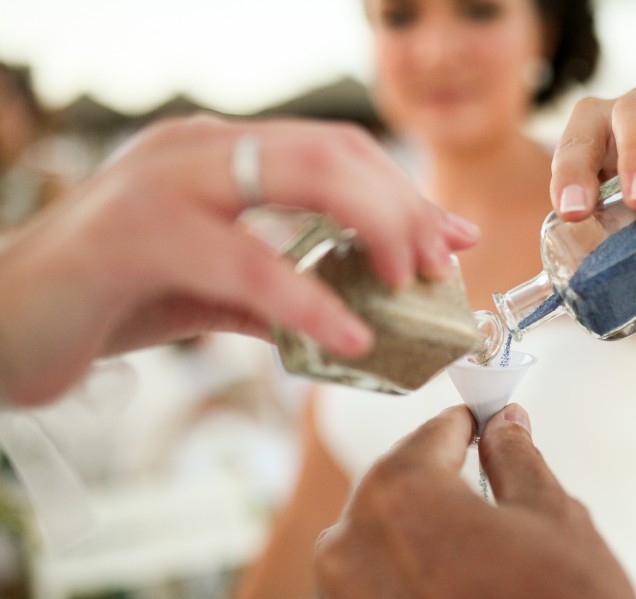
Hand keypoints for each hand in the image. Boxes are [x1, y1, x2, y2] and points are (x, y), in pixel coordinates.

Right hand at [0, 115, 478, 405]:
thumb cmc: (105, 301)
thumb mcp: (211, 292)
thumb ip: (280, 295)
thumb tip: (356, 318)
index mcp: (216, 154)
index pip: (333, 152)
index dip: (402, 192)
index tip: (451, 237)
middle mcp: (194, 149)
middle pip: (332, 152)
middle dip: (401, 206)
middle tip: (441, 263)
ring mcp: (163, 181)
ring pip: (300, 179)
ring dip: (374, 229)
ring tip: (411, 285)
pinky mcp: (135, 234)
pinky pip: (244, 261)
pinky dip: (307, 298)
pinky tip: (347, 334)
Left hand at [314, 404, 635, 598]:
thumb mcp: (556, 517)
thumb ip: (515, 458)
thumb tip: (503, 426)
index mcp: (398, 496)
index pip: (430, 436)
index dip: (465, 426)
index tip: (484, 424)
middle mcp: (350, 550)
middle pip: (395, 491)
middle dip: (440, 486)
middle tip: (491, 495)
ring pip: (378, 548)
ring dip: (419, 542)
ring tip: (481, 565)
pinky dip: (404, 596)